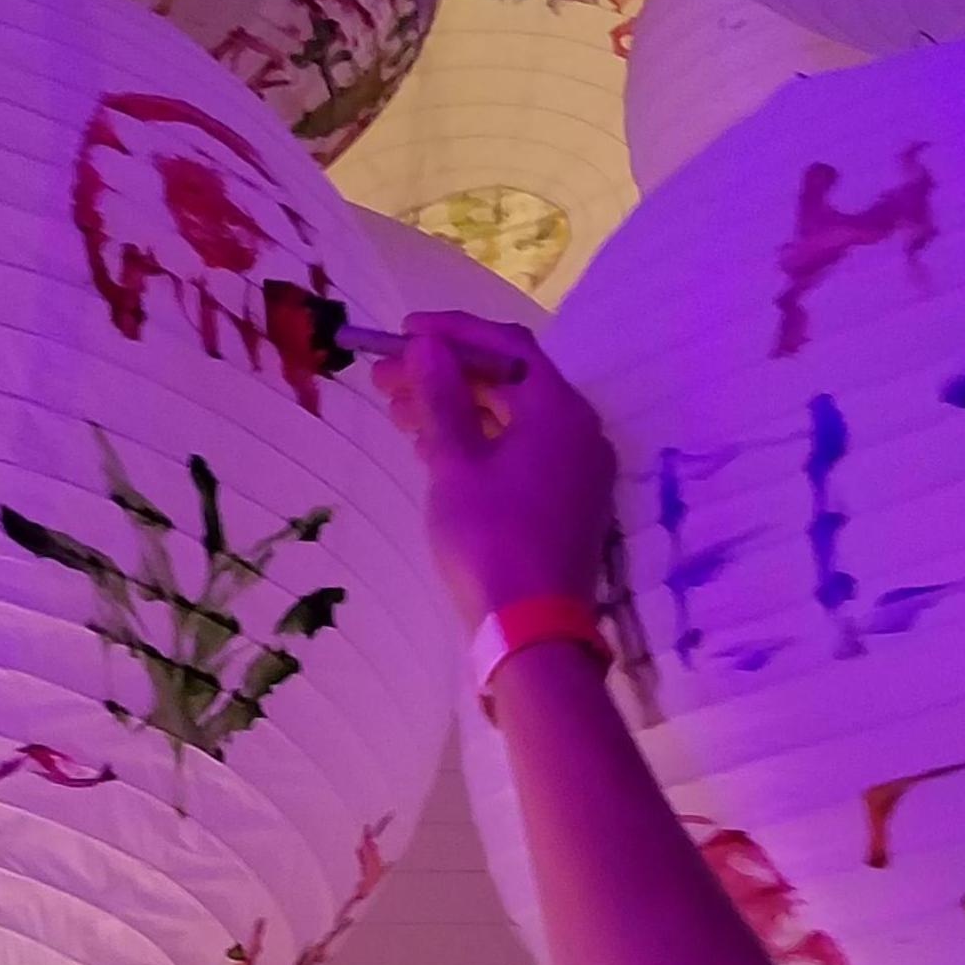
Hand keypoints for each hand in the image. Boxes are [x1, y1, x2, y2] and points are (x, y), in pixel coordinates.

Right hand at [375, 310, 617, 632]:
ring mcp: (577, 470)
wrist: (532, 632)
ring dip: (456, 411)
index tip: (402, 333)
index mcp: (559, 409)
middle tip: (385, 380)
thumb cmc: (490, 541)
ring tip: (399, 416)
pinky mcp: (566, 504)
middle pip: (508, 382)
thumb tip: (428, 345)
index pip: (505, 345)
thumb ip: (440, 397)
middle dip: (445, 375)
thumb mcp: (455, 463)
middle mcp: (579, 431)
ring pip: (511, 420)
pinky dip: (479, 444)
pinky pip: (521, 454)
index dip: (451, 332)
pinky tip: (433, 452)